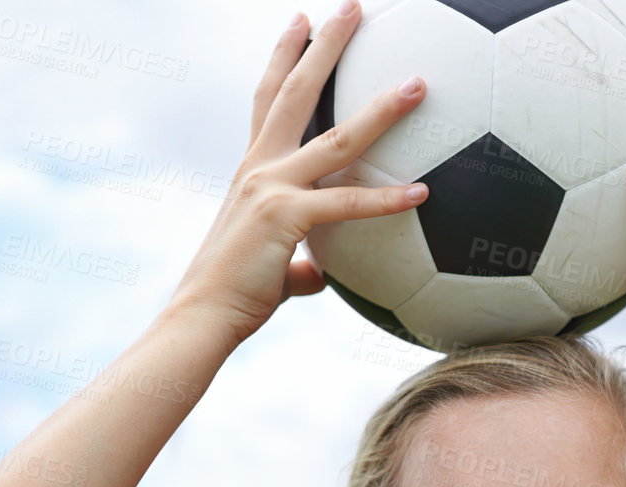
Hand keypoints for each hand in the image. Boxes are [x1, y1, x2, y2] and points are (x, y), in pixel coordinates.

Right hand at [165, 2, 430, 347]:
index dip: (286, 56)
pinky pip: (347, 205)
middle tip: (353, 6)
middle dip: (326, 45)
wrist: (203, 317)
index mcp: (253, 170)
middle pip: (296, 91)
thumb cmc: (233, 296)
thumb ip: (300, 262)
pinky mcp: (284, 219)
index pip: (270, 99)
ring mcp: (270, 188)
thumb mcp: (271, 266)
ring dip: (381, 108)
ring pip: (337, 138)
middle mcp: (259, 167)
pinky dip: (386, 200)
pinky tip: (423, 191)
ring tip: (418, 83)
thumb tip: (319, 274)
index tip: (302, 21)